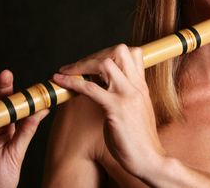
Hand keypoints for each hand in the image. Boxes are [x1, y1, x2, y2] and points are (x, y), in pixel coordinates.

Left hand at [52, 44, 165, 179]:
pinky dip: (72, 82)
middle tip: (78, 66)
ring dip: (82, 64)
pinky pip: (91, 88)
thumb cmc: (139, 139)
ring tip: (66, 72)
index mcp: (141, 86)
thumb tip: (106, 88)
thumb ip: (126, 95)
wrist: (150, 159)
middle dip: (95, 54)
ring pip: (105, 63)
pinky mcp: (116, 109)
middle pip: (119, 50)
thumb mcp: (137, 110)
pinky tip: (60, 81)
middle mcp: (135, 86)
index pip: (132, 53)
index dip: (110, 52)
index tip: (93, 63)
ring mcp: (127, 96)